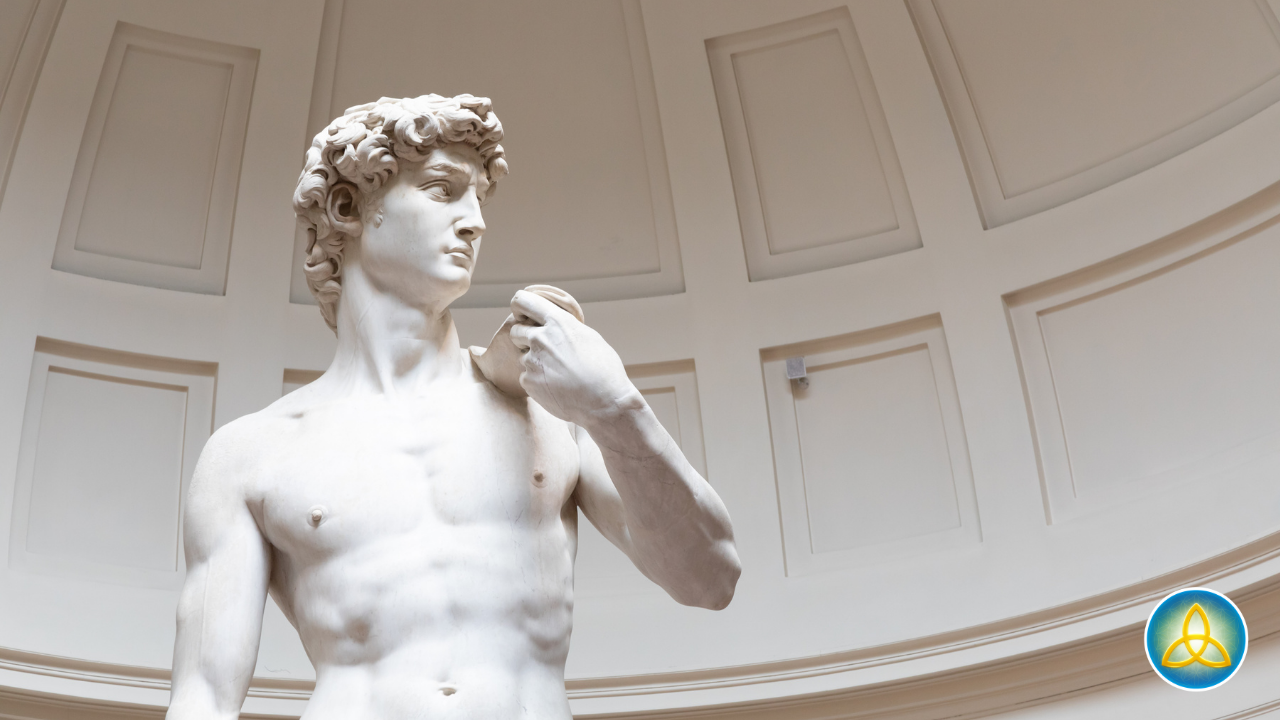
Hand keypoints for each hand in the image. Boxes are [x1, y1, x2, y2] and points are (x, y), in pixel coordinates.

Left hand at [507, 290, 640, 425]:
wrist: (604, 402)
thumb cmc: (604, 370)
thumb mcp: (589, 337)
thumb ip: (566, 328)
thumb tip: (555, 324)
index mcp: (557, 322)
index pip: (523, 301)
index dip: (519, 306)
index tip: (522, 313)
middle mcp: (540, 338)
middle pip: (516, 331)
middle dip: (524, 338)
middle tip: (544, 350)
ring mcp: (532, 361)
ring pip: (523, 357)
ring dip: (535, 362)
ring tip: (559, 373)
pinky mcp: (528, 382)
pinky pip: (526, 377)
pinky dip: (538, 381)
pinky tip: (557, 387)